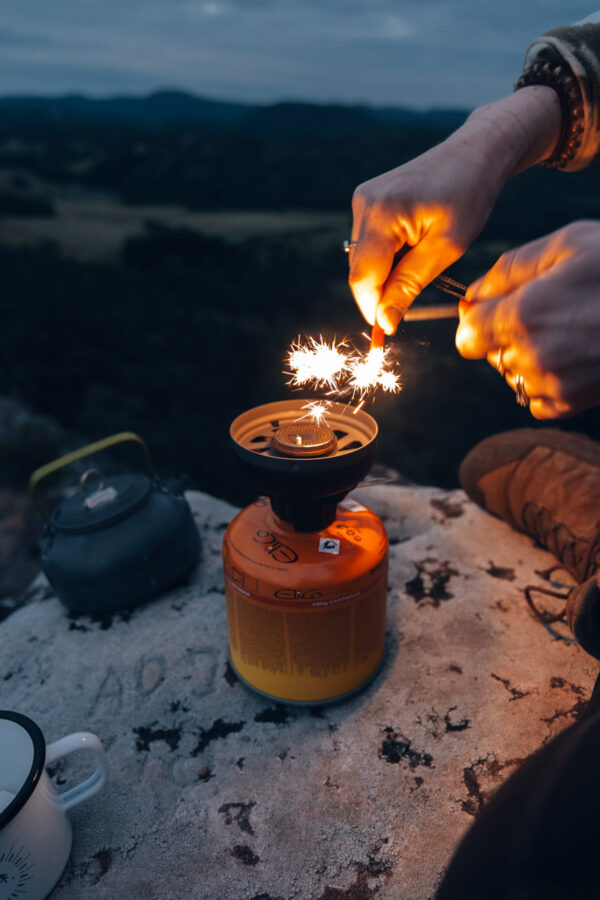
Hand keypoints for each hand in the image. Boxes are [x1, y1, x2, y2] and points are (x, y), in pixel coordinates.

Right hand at [347, 87, 561, 334]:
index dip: (373, 308)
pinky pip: (369, 242)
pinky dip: (388, 256)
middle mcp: (364, 203)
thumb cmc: (469, 195)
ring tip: (421, 265)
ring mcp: (363, 198)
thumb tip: (384, 321)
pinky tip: (414, 249)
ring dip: (386, 274)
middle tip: (410, 304)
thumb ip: (409, 285)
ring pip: (363, 258)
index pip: (363, 278)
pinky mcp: (368, 198)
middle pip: (359, 270)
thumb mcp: (446, 248)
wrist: (476, 152)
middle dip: (380, 292)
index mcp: (382, 213)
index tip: (391, 329)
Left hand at [456, 220, 599, 418]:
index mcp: (523, 315)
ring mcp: (553, 383)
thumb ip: (509, 270)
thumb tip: (472, 295)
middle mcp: (532, 356)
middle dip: (504, 333)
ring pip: (512, 376)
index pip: (466, 335)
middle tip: (547, 310)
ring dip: (526, 357)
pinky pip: (536, 400)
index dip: (476, 319)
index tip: (494, 308)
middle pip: (489, 354)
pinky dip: (545, 382)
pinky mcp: (573, 403)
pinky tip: (572, 356)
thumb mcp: (567, 244)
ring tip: (567, 330)